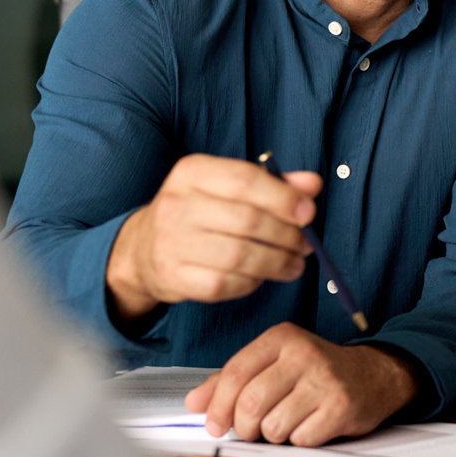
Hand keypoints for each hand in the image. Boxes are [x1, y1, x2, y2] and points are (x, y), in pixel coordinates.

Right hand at [106, 154, 320, 320]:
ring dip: (276, 263)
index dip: (283, 198)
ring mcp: (170, 242)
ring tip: (294, 264)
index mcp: (192, 172)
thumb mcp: (227, 187)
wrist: (143, 248)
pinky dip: (251, 283)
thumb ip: (272, 183)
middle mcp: (176, 204)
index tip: (308, 213)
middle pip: (247, 220)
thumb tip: (312, 184)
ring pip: (239, 256)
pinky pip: (224, 284)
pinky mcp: (172, 276)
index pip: (245, 180)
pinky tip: (262, 277)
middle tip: (305, 243)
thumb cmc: (198, 212)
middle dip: (286, 235)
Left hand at [185, 323, 417, 445]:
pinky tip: (310, 425)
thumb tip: (193, 403)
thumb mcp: (274, 363)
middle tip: (252, 430)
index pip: (234, 373)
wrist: (374, 375)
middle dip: (244, 427)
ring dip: (273, 435)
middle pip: (250, 403)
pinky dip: (299, 440)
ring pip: (273, 427)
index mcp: (282, 337)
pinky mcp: (341, 407)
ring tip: (287, 422)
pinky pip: (301, 439)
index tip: (213, 426)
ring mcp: (324, 380)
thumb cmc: (314, 372)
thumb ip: (231, 380)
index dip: (217, 406)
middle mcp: (303, 353)